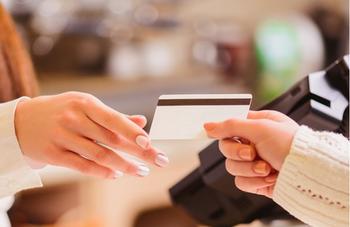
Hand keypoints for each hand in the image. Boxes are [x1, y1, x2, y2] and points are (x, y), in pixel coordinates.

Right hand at [15, 92, 168, 178]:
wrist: (23, 121)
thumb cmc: (62, 111)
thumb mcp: (86, 106)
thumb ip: (114, 116)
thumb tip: (142, 122)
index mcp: (85, 103)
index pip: (114, 119)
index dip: (132, 132)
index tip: (149, 142)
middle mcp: (74, 119)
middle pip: (112, 139)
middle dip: (139, 151)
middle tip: (158, 160)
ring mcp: (63, 137)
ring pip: (100, 155)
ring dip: (124, 165)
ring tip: (141, 170)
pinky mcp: (54, 154)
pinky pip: (82, 166)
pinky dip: (102, 172)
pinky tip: (116, 174)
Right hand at [204, 110, 298, 197]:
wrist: (307, 174)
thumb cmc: (292, 146)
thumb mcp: (260, 127)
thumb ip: (231, 125)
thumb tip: (209, 126)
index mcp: (256, 125)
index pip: (229, 126)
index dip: (222, 131)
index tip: (217, 134)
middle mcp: (254, 143)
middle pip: (226, 148)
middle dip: (238, 153)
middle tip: (252, 152)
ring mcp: (254, 162)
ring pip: (231, 167)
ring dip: (249, 169)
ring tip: (266, 167)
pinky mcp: (255, 180)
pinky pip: (240, 182)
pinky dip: (253, 181)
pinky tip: (267, 177)